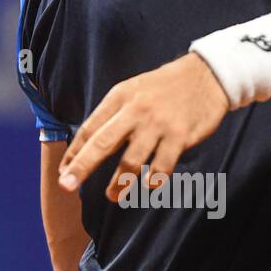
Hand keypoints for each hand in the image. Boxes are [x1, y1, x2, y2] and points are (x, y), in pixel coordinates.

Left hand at [58, 52, 229, 201]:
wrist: (206, 75)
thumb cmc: (162, 87)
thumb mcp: (132, 90)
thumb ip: (112, 115)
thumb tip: (88, 144)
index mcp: (119, 97)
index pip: (90, 128)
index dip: (75, 152)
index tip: (64, 171)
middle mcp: (135, 110)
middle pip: (102, 144)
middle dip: (82, 167)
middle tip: (67, 186)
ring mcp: (158, 124)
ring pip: (131, 162)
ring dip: (118, 183)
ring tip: (112, 195)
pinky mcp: (180, 136)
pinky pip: (161, 168)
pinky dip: (151, 182)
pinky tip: (146, 188)